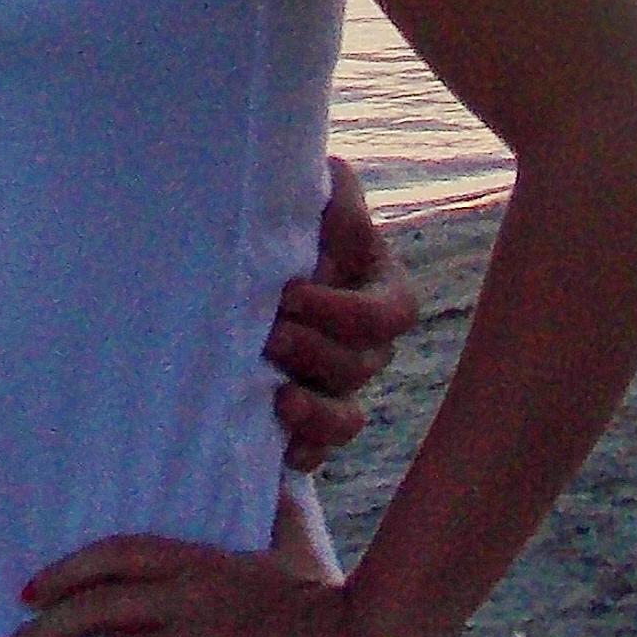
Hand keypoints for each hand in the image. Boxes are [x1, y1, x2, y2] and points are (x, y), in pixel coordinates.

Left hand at [3, 534, 390, 636]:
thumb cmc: (324, 594)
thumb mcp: (286, 546)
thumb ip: (268, 513)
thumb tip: (271, 475)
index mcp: (199, 562)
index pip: (116, 555)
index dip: (66, 570)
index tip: (30, 590)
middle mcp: (187, 602)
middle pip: (99, 609)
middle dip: (46, 630)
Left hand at [261, 153, 416, 473]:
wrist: (246, 265)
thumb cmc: (289, 226)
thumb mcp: (315, 202)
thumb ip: (335, 196)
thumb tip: (336, 184)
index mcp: (379, 289)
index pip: (390, 313)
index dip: (346, 312)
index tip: (291, 293)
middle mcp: (366, 345)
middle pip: (364, 365)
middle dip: (318, 352)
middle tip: (271, 334)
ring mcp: (339, 387)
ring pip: (348, 416)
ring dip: (317, 410)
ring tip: (278, 396)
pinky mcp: (307, 422)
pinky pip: (317, 452)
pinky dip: (302, 452)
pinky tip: (281, 449)